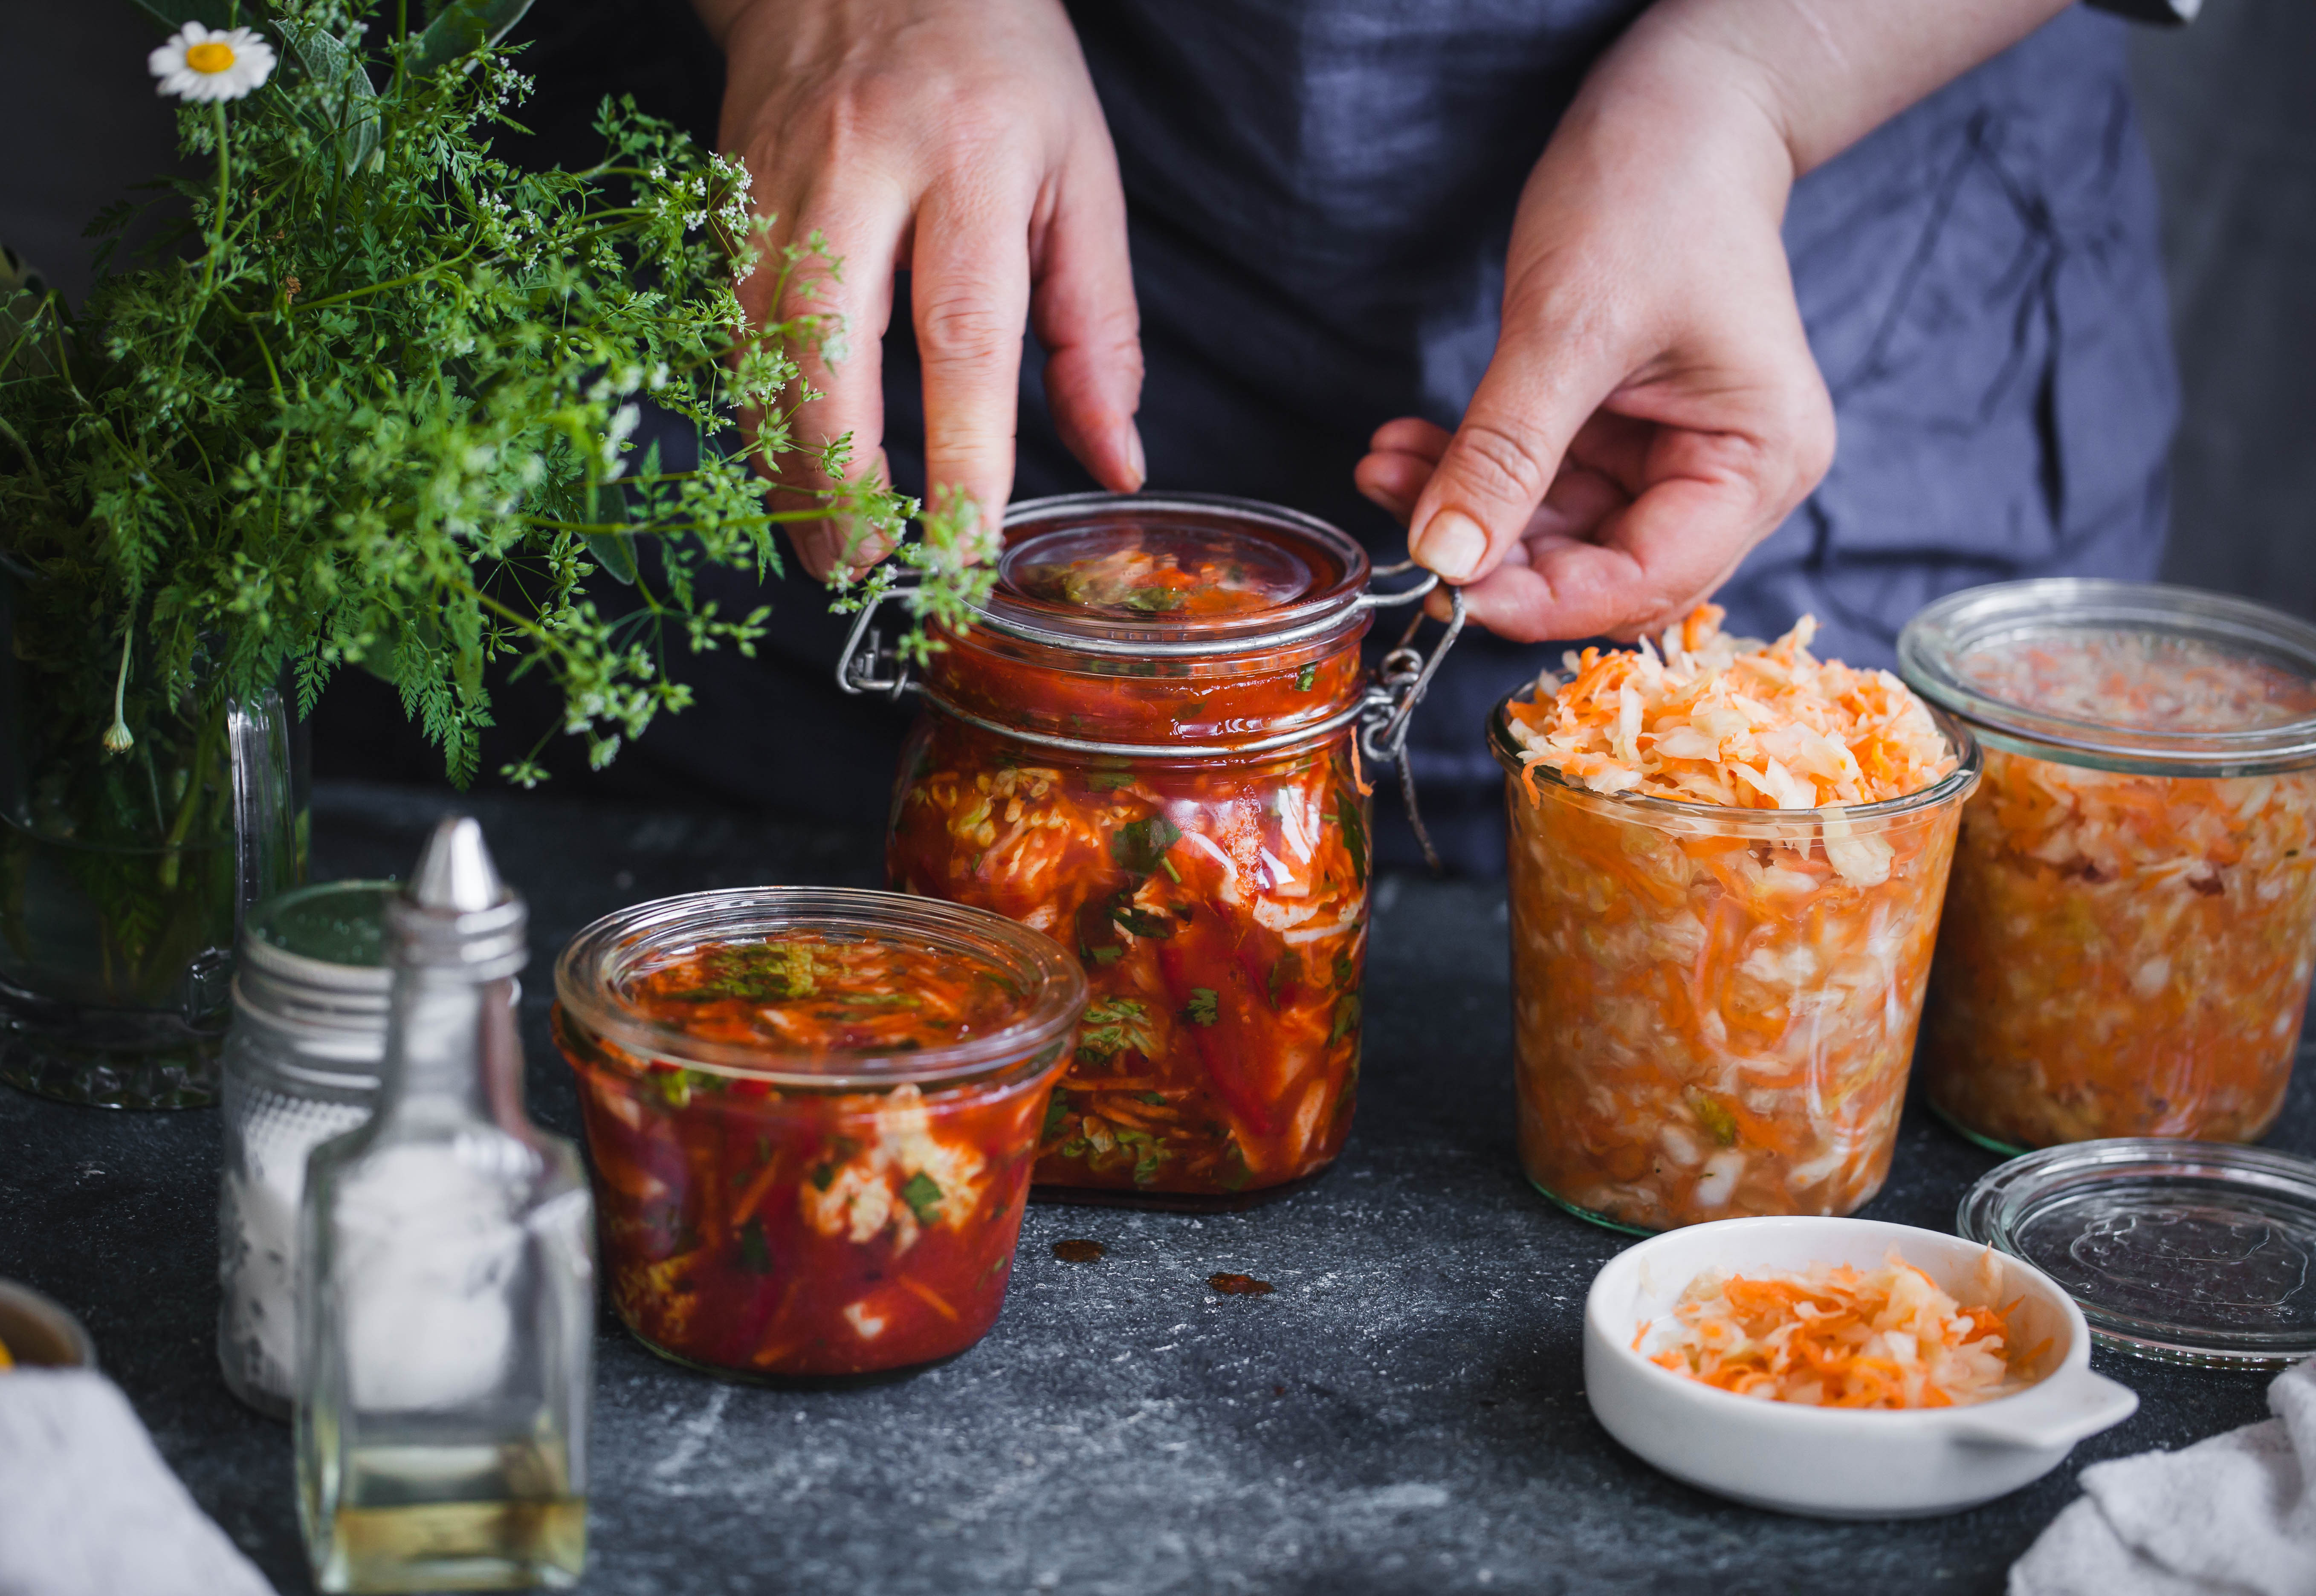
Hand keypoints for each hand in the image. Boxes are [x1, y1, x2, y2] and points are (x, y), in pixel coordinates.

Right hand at [701, 0, 1144, 576]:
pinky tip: (783, 463)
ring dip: (784, 463)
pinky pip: (722, 321)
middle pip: (828, 351)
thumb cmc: (997, 63)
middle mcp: (858, 167)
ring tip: (825, 546)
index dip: (961, 458)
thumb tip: (1117, 463)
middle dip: (841, 481)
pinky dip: (749, 406)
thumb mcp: (1082, 173)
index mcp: (970, 158)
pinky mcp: (721, 188)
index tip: (965, 550)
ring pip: (755, 346)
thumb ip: (1098, 326)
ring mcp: (773, 176)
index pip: (963, 337)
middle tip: (868, 570)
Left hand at [1356, 0, 2065, 643]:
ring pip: (1560, 534)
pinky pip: (1544, 486)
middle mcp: (1732, 478)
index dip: (1542, 601)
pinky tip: (1411, 452)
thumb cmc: (1656, 194)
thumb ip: (1508, 453)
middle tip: (1401, 527)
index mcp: (1760, 463)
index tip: (1446, 587)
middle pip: (1603, 571)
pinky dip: (1478, 475)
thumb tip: (1446, 557)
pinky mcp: (1626, 435)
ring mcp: (1676, 458)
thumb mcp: (1569, 327)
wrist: (1678, 111)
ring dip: (1470, 513)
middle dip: (1496, 555)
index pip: (1645, 582)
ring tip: (1388, 468)